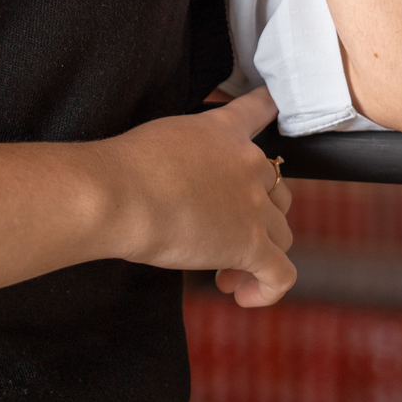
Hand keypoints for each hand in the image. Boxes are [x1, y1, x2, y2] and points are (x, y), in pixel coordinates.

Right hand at [100, 86, 294, 308]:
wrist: (120, 195)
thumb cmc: (125, 169)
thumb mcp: (161, 138)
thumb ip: (189, 151)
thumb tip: (183, 180)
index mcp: (224, 131)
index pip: (260, 110)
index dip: (270, 111)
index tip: (274, 108)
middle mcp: (248, 163)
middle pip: (277, 190)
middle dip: (256, 216)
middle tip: (222, 235)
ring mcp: (254, 205)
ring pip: (282, 235)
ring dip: (257, 255)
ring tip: (223, 272)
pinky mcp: (252, 245)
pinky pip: (281, 275)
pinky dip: (267, 290)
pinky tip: (241, 294)